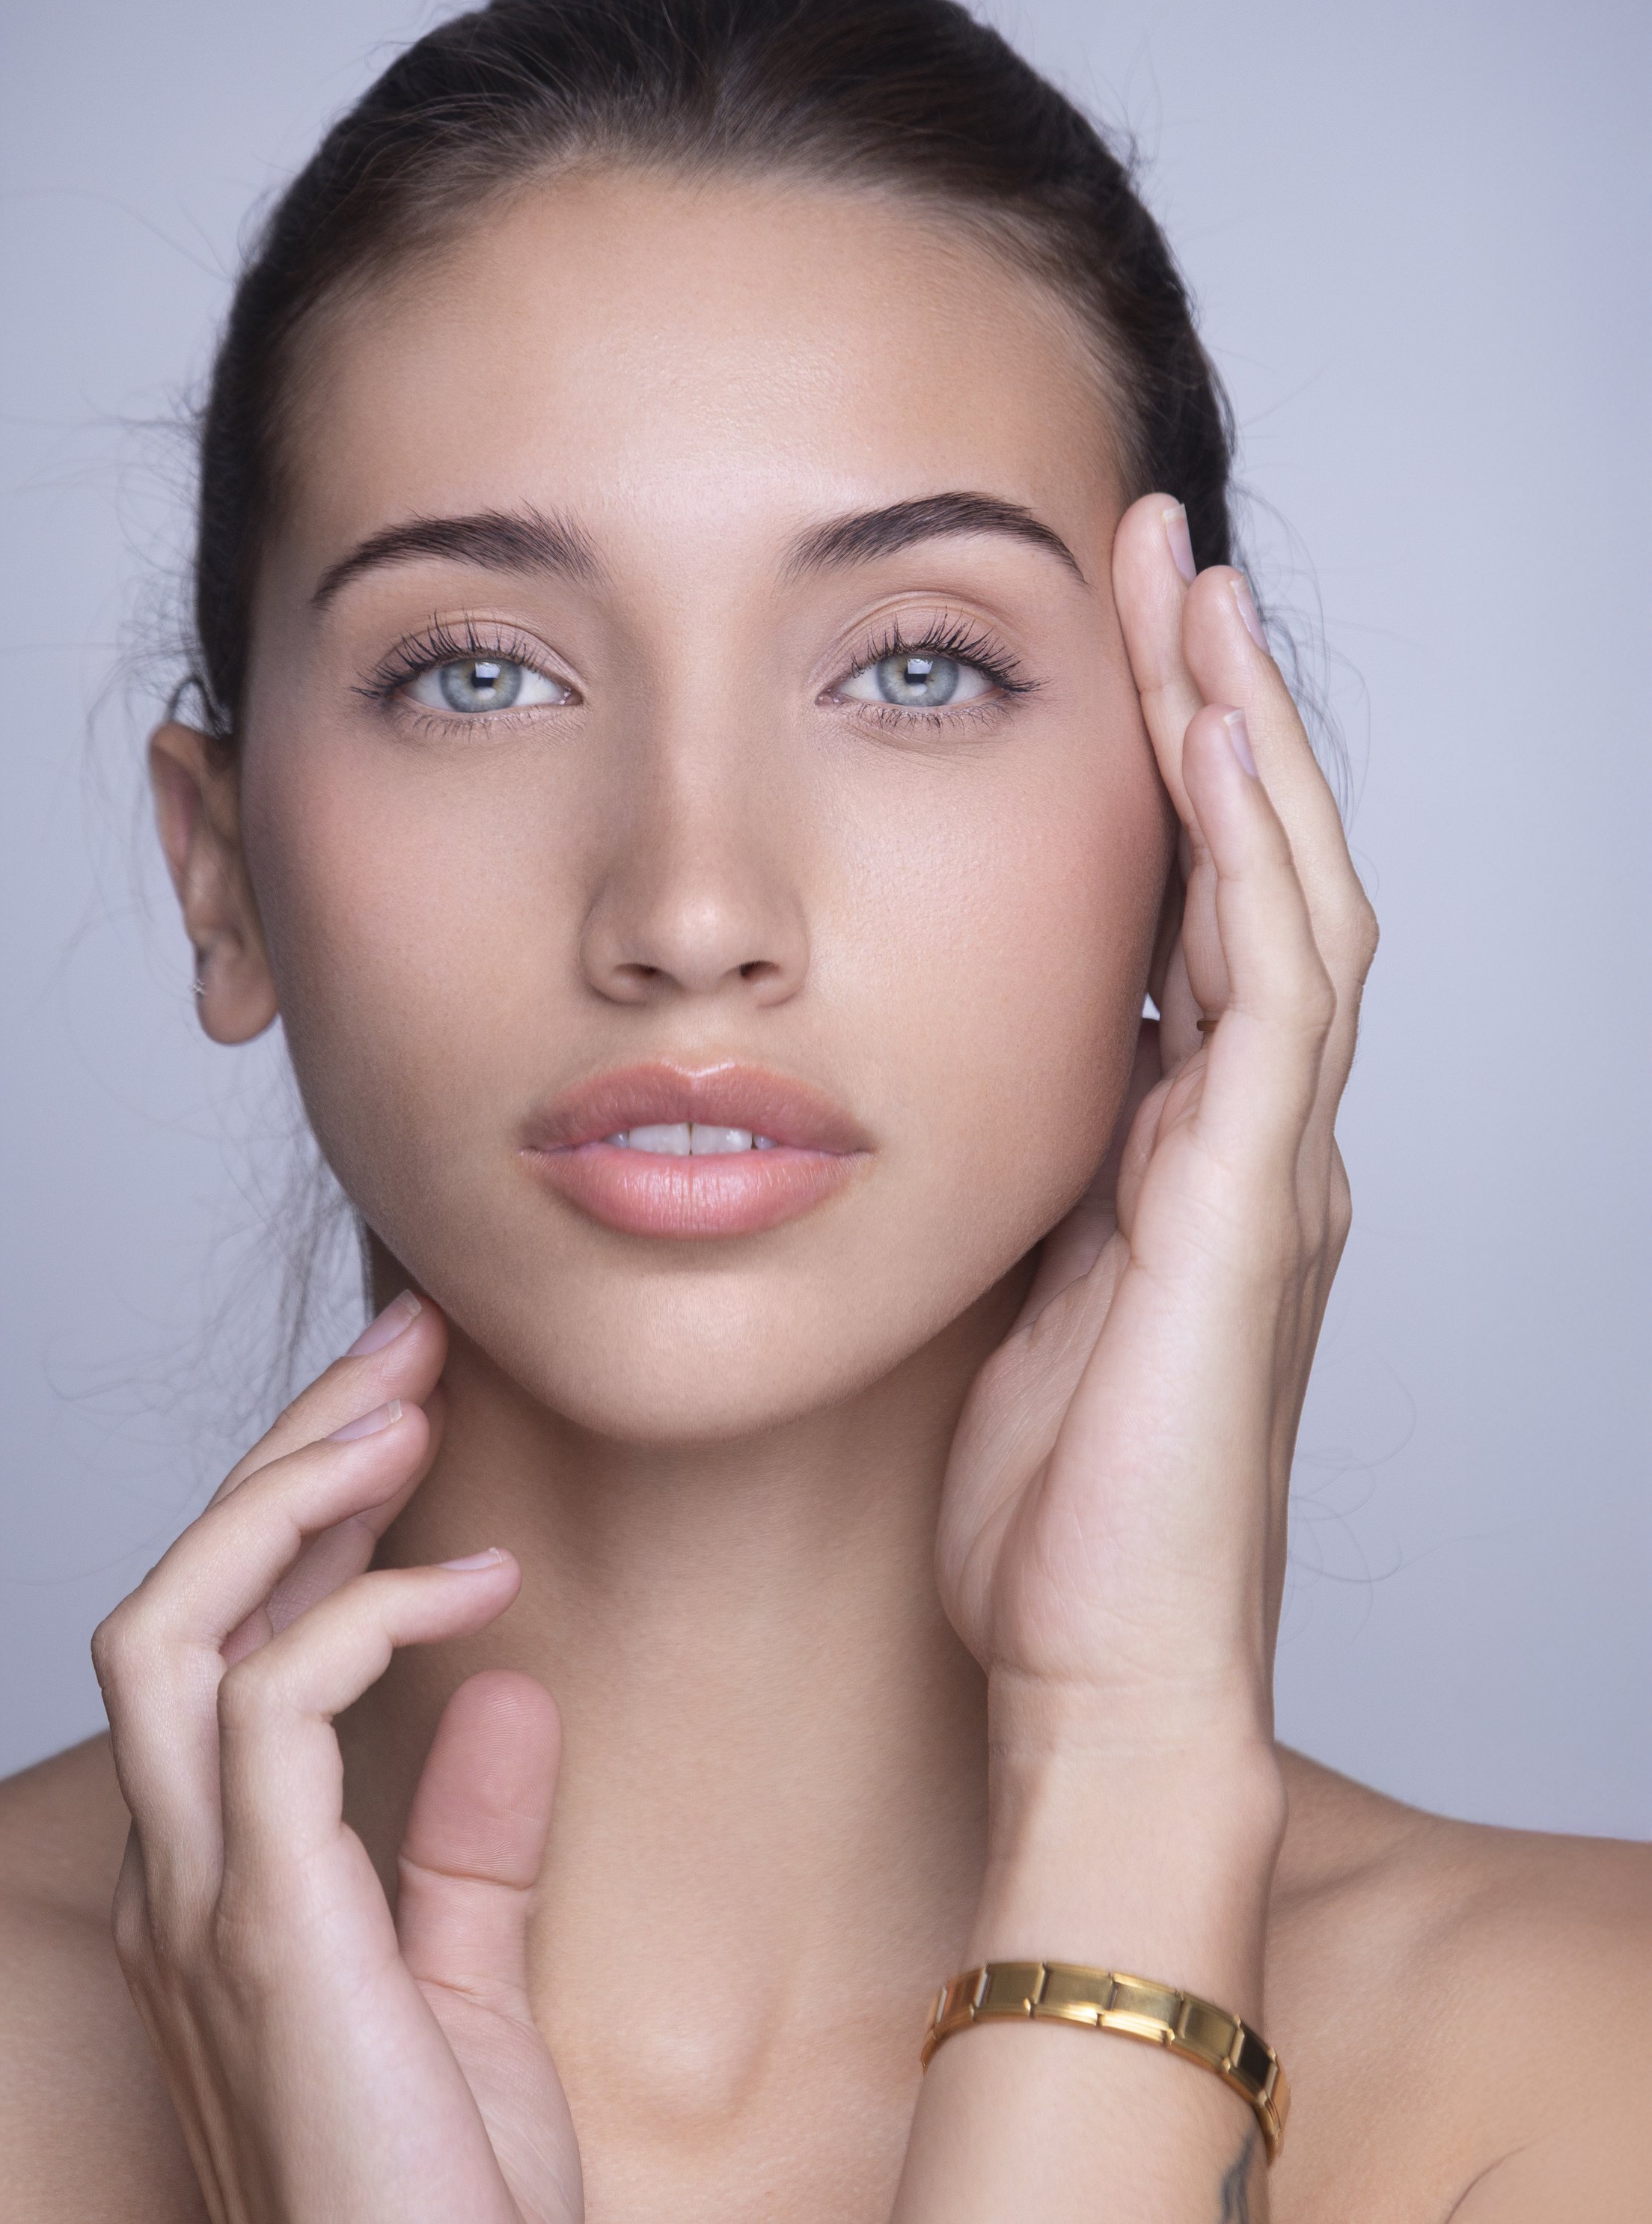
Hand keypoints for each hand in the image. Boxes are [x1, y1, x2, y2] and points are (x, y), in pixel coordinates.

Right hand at [91, 1296, 581, 2223]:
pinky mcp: (264, 1933)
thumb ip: (466, 1844)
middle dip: (285, 1451)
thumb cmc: (441, 2210)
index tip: (413, 1413)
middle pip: (175, 1599)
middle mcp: (175, 1877)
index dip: (301, 1513)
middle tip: (409, 1343)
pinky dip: (365, 1614)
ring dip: (289, 1494)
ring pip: (172, 1626)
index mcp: (216, 1881)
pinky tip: (479, 1583)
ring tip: (409, 1406)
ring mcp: (199, 1904)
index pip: (219, 1643)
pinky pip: (271, 1710)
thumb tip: (504, 1688)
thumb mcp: (464, 1994)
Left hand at [935, 494, 1377, 1763]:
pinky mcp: (1253, 1211)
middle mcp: (1252, 1139)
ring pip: (1286, 898)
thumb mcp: (1009, 1298)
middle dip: (1212, 705)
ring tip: (1189, 591)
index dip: (1163, 770)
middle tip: (1159, 548)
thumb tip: (937, 1082)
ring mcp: (1270, 1168)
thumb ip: (1012, 1181)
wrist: (1097, 1674)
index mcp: (1185, 1152)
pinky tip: (1207, 747)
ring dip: (1242, 739)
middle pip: (1256, 869)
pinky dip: (1248, 862)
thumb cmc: (1041, 1511)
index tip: (1098, 636)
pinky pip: (1270, 994)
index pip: (1192, 913)